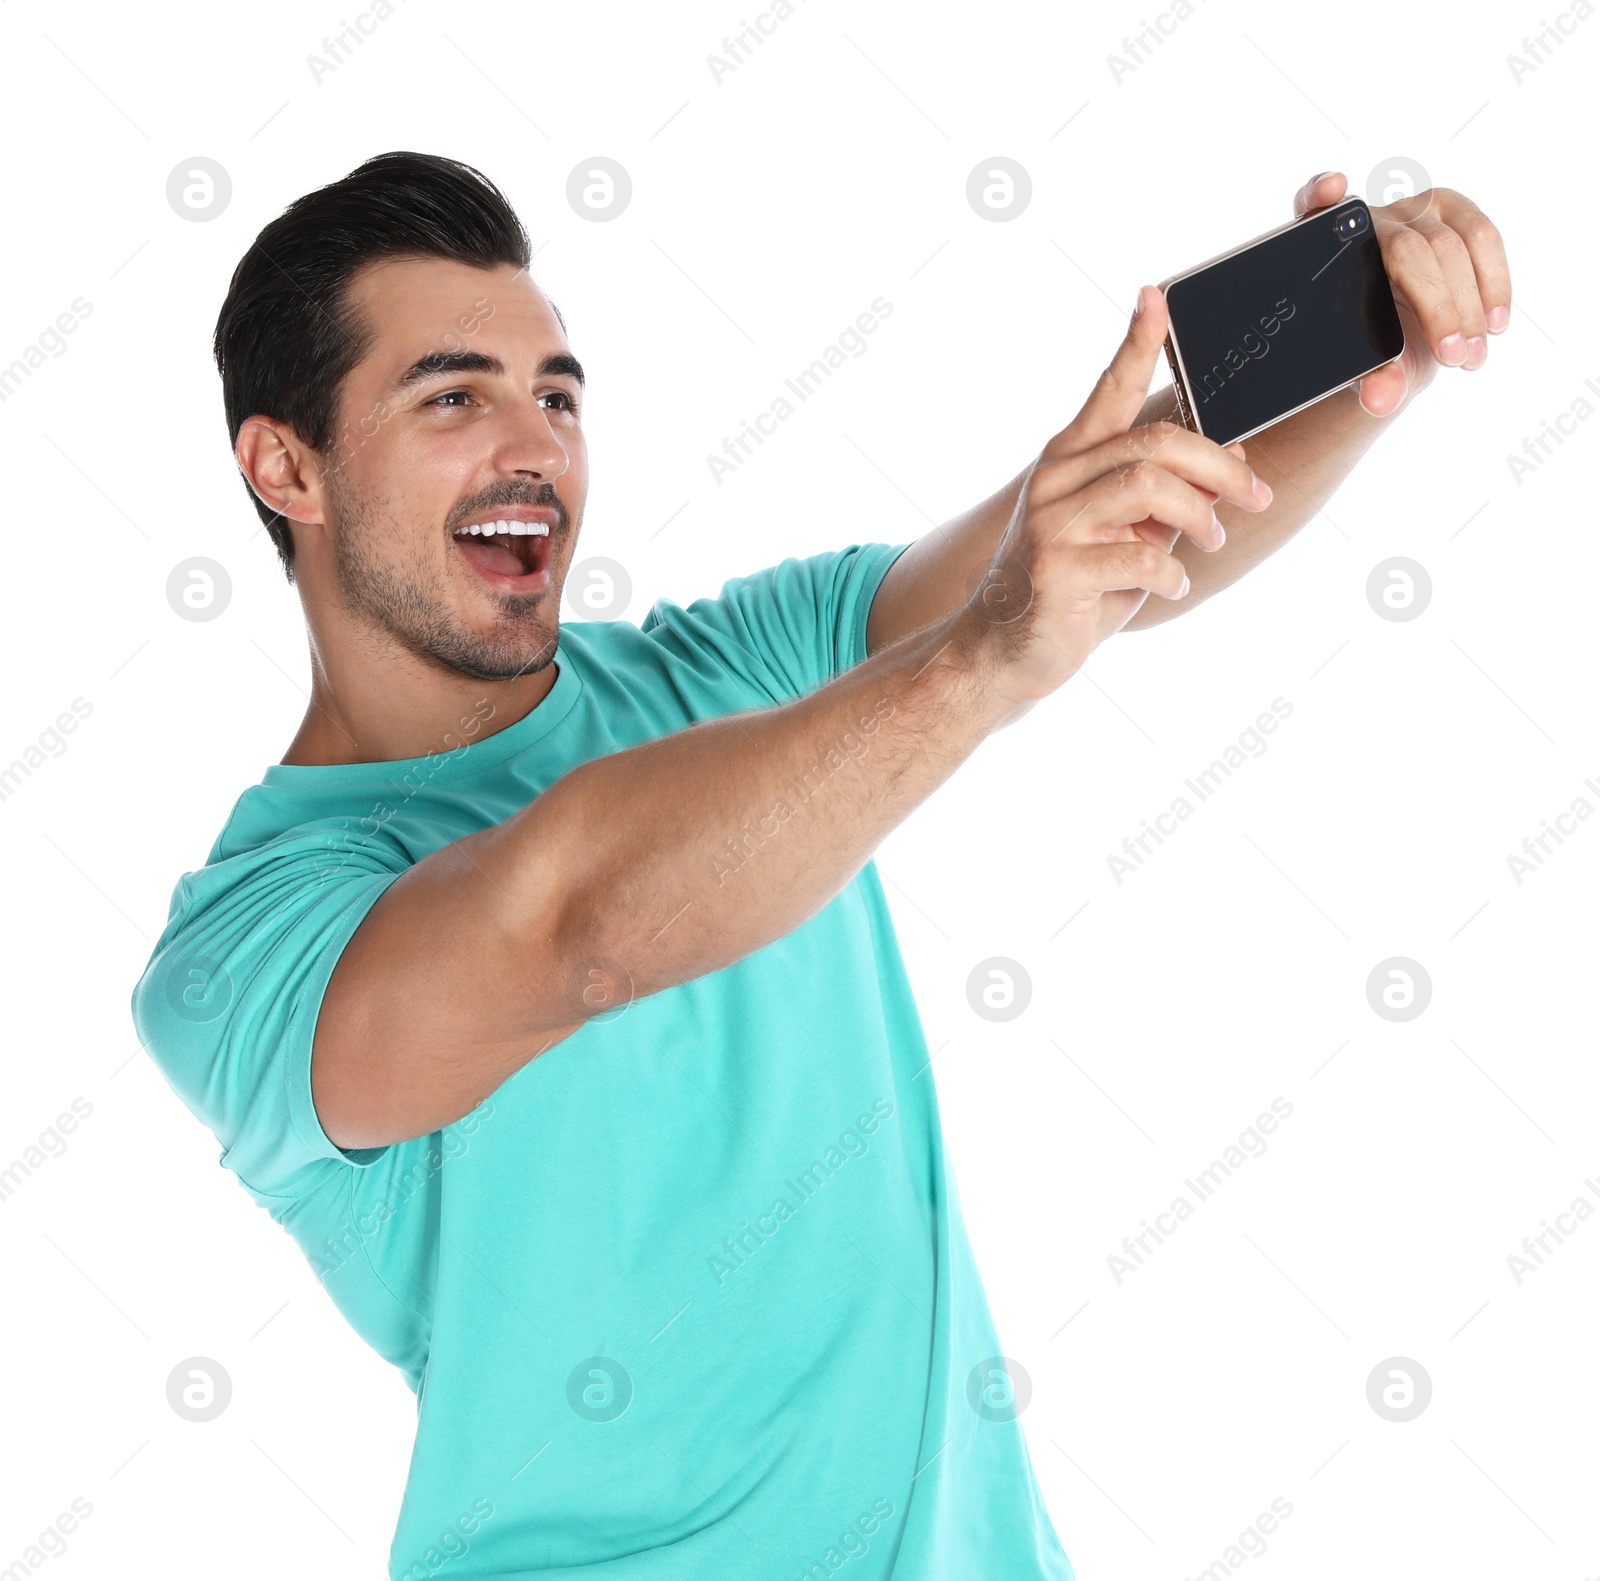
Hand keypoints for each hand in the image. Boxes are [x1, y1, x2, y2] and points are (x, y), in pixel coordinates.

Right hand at [966, 287, 1272, 708]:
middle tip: (1253, 497)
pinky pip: (1138, 556)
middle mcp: (1053, 482)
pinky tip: (1172, 585)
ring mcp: (1049, 525)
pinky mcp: (1054, 571)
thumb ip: (1171, 496)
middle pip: (1153, 443)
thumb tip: (1236, 460)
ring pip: (1147, 487)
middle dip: (1218, 468)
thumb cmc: (1072, 589)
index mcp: (1068, 461)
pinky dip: (1172, 572)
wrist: (1003, 653)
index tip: (1155, 298)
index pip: (1108, 391)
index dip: (1135, 343)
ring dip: (1200, 516)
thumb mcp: (1128, 534)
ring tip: (1213, 541)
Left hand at [1291, 170, 1511, 416]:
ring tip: (1472, 354)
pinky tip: (1495, 324)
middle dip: (1438, 306)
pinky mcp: (1453, 212)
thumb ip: (1371, 382)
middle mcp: (1368, 221)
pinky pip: (1483, 236)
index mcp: (1327, 249)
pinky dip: (1495, 282)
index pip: (1312, 207)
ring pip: (1452, 242)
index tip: (1333, 191)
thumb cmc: (1372, 347)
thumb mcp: (1367, 368)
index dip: (1319, 193)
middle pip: (1408, 249)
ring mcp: (1412, 212)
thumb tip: (1383, 399)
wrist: (1402, 341)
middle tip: (1453, 357)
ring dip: (1471, 302)